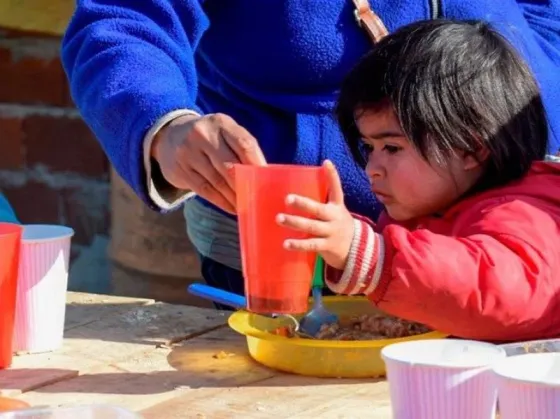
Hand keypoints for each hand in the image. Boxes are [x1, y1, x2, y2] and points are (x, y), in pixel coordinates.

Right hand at [151, 113, 266, 212]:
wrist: (169, 136)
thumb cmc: (209, 138)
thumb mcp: (224, 132)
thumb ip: (242, 147)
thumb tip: (265, 174)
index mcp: (220, 123)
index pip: (244, 144)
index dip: (257, 164)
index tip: (267, 180)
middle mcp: (202, 135)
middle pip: (230, 166)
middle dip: (246, 185)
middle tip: (258, 199)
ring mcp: (188, 152)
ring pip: (217, 181)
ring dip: (235, 197)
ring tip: (247, 207)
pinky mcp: (180, 170)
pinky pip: (205, 190)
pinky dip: (221, 202)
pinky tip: (232, 208)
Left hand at [276, 160, 354, 269]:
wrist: (358, 250)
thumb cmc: (337, 226)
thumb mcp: (334, 213)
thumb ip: (318, 206)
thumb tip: (291, 196)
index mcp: (337, 207)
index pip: (336, 189)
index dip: (332, 175)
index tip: (326, 162)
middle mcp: (335, 217)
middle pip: (318, 209)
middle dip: (302, 203)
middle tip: (287, 198)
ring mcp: (332, 232)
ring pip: (312, 226)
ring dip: (294, 222)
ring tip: (279, 218)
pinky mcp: (328, 246)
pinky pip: (311, 245)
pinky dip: (298, 244)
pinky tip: (286, 243)